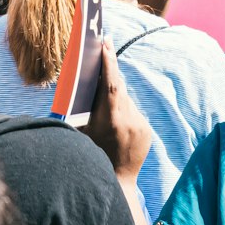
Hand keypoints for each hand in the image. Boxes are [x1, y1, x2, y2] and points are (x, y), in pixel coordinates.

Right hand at [79, 38, 151, 183]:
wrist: (117, 182)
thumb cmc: (91, 155)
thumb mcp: (81, 132)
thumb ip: (82, 109)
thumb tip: (77, 85)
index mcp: (110, 119)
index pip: (112, 83)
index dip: (109, 61)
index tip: (106, 42)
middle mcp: (128, 120)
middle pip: (118, 88)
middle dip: (109, 76)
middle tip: (101, 56)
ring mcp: (140, 125)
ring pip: (126, 100)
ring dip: (115, 99)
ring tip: (104, 113)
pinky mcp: (147, 130)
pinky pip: (133, 112)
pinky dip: (122, 112)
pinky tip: (115, 126)